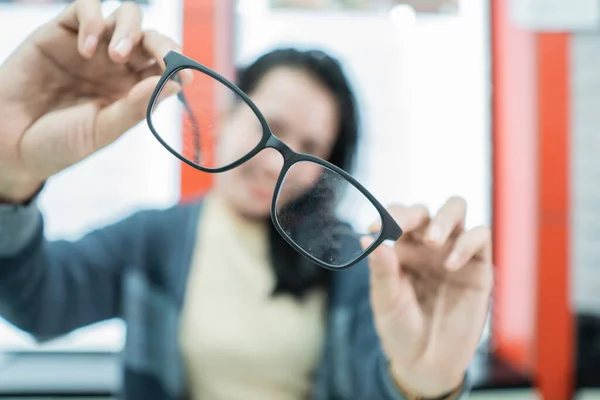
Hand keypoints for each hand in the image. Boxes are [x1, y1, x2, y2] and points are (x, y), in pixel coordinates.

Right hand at [0, 0, 188, 201]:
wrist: (10, 143)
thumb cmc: (60, 141)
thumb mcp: (103, 129)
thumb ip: (136, 107)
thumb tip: (175, 85)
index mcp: (132, 90)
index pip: (165, 68)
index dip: (178, 67)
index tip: (185, 76)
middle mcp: (117, 65)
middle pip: (152, 39)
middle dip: (163, 44)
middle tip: (161, 58)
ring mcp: (92, 46)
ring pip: (127, 16)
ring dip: (130, 30)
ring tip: (117, 56)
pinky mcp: (62, 32)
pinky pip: (85, 8)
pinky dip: (93, 21)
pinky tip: (87, 50)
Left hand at [363, 196, 492, 397]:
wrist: (427, 364)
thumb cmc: (401, 330)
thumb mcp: (386, 302)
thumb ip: (381, 271)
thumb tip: (367, 239)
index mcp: (400, 249)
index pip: (395, 217)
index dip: (386, 216)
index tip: (374, 228)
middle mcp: (426, 245)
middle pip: (425, 210)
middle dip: (412, 214)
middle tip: (401, 228)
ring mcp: (453, 252)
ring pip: (456, 210)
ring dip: (443, 218)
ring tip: (432, 240)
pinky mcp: (478, 267)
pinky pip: (480, 237)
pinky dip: (466, 243)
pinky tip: (450, 264)